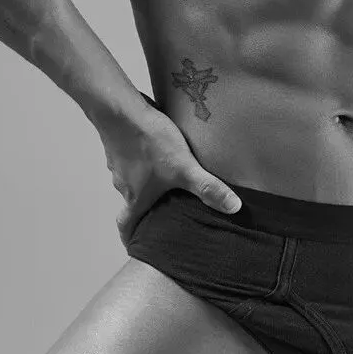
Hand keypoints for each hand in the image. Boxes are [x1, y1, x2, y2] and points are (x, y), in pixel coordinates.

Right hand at [100, 104, 241, 246]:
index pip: (126, 226)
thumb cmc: (148, 141)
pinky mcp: (120, 144)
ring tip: (168, 177)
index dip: (131, 238)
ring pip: (132, 179)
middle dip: (148, 208)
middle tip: (165, 209)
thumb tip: (234, 208)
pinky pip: (131, 157)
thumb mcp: (184, 167)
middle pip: (132, 203)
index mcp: (135, 197)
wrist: (119, 108)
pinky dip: (143, 159)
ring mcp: (118, 163)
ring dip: (147, 181)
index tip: (137, 245)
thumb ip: (208, 187)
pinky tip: (159, 149)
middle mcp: (123, 184)